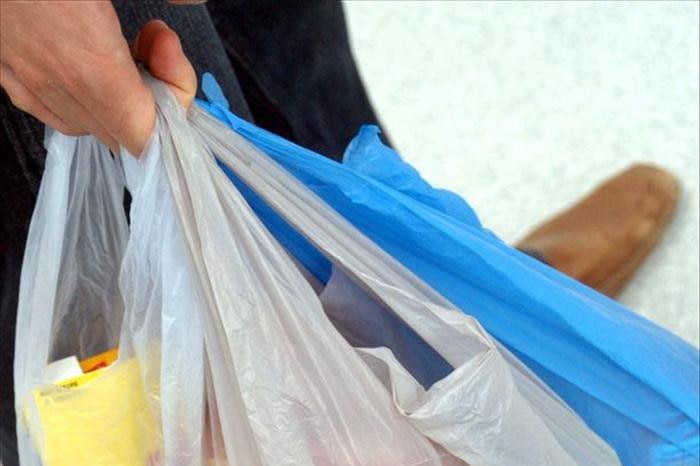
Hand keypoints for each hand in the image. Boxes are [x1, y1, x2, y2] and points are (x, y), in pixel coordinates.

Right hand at [0, 1, 195, 154]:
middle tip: (154, 43)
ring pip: (88, 122)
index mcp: (89, 64)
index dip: (171, 109)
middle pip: (121, 131)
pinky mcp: (4, 68)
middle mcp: (55, 82)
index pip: (141, 135)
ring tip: (123, 42)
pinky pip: (52, 107)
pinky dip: (84, 93)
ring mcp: (25, 78)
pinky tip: (89, 53)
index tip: (171, 57)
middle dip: (153, 95)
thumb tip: (194, 0)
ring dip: (119, 94)